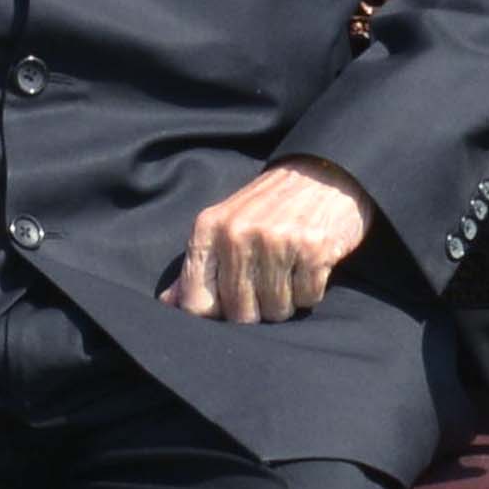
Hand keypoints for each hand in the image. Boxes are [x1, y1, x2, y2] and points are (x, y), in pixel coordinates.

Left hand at [172, 159, 376, 326]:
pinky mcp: (313, 248)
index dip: (215, 315)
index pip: (197, 302)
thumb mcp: (224, 225)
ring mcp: (276, 240)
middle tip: (267, 283)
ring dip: (286, 302)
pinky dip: (310, 292)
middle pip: (239, 313)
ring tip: (289, 272)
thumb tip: (167, 304)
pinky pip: (307, 299)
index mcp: (208, 228)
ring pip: (275, 311)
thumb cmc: (267, 208)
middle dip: (257, 310)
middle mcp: (237, 233)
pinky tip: (308, 266)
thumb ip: (197, 266)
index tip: (230, 304)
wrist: (320, 173)